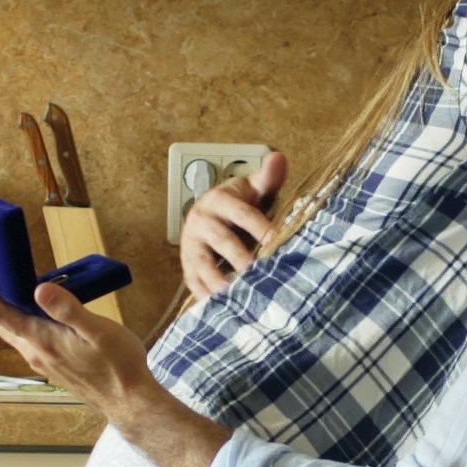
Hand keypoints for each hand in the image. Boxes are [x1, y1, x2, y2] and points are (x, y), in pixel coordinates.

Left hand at [0, 260, 160, 410]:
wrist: (128, 401)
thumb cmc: (118, 366)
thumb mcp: (97, 331)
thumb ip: (67, 309)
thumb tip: (38, 289)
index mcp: (42, 341)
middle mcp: (35, 353)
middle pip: (0, 322)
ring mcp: (42, 363)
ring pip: (12, 333)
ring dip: (5, 309)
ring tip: (12, 286)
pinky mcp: (52, 367)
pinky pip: (26, 341)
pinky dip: (21, 322)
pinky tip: (38, 313)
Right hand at [178, 153, 289, 297]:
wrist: (208, 216)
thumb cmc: (237, 205)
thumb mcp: (252, 189)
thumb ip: (267, 178)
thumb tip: (278, 158)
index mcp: (219, 200)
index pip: (242, 214)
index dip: (260, 227)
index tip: (277, 242)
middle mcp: (201, 221)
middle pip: (223, 241)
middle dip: (241, 258)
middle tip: (260, 274)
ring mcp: (192, 245)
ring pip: (204, 264)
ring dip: (220, 281)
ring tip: (238, 296)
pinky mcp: (188, 266)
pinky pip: (195, 283)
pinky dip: (208, 297)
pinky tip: (224, 308)